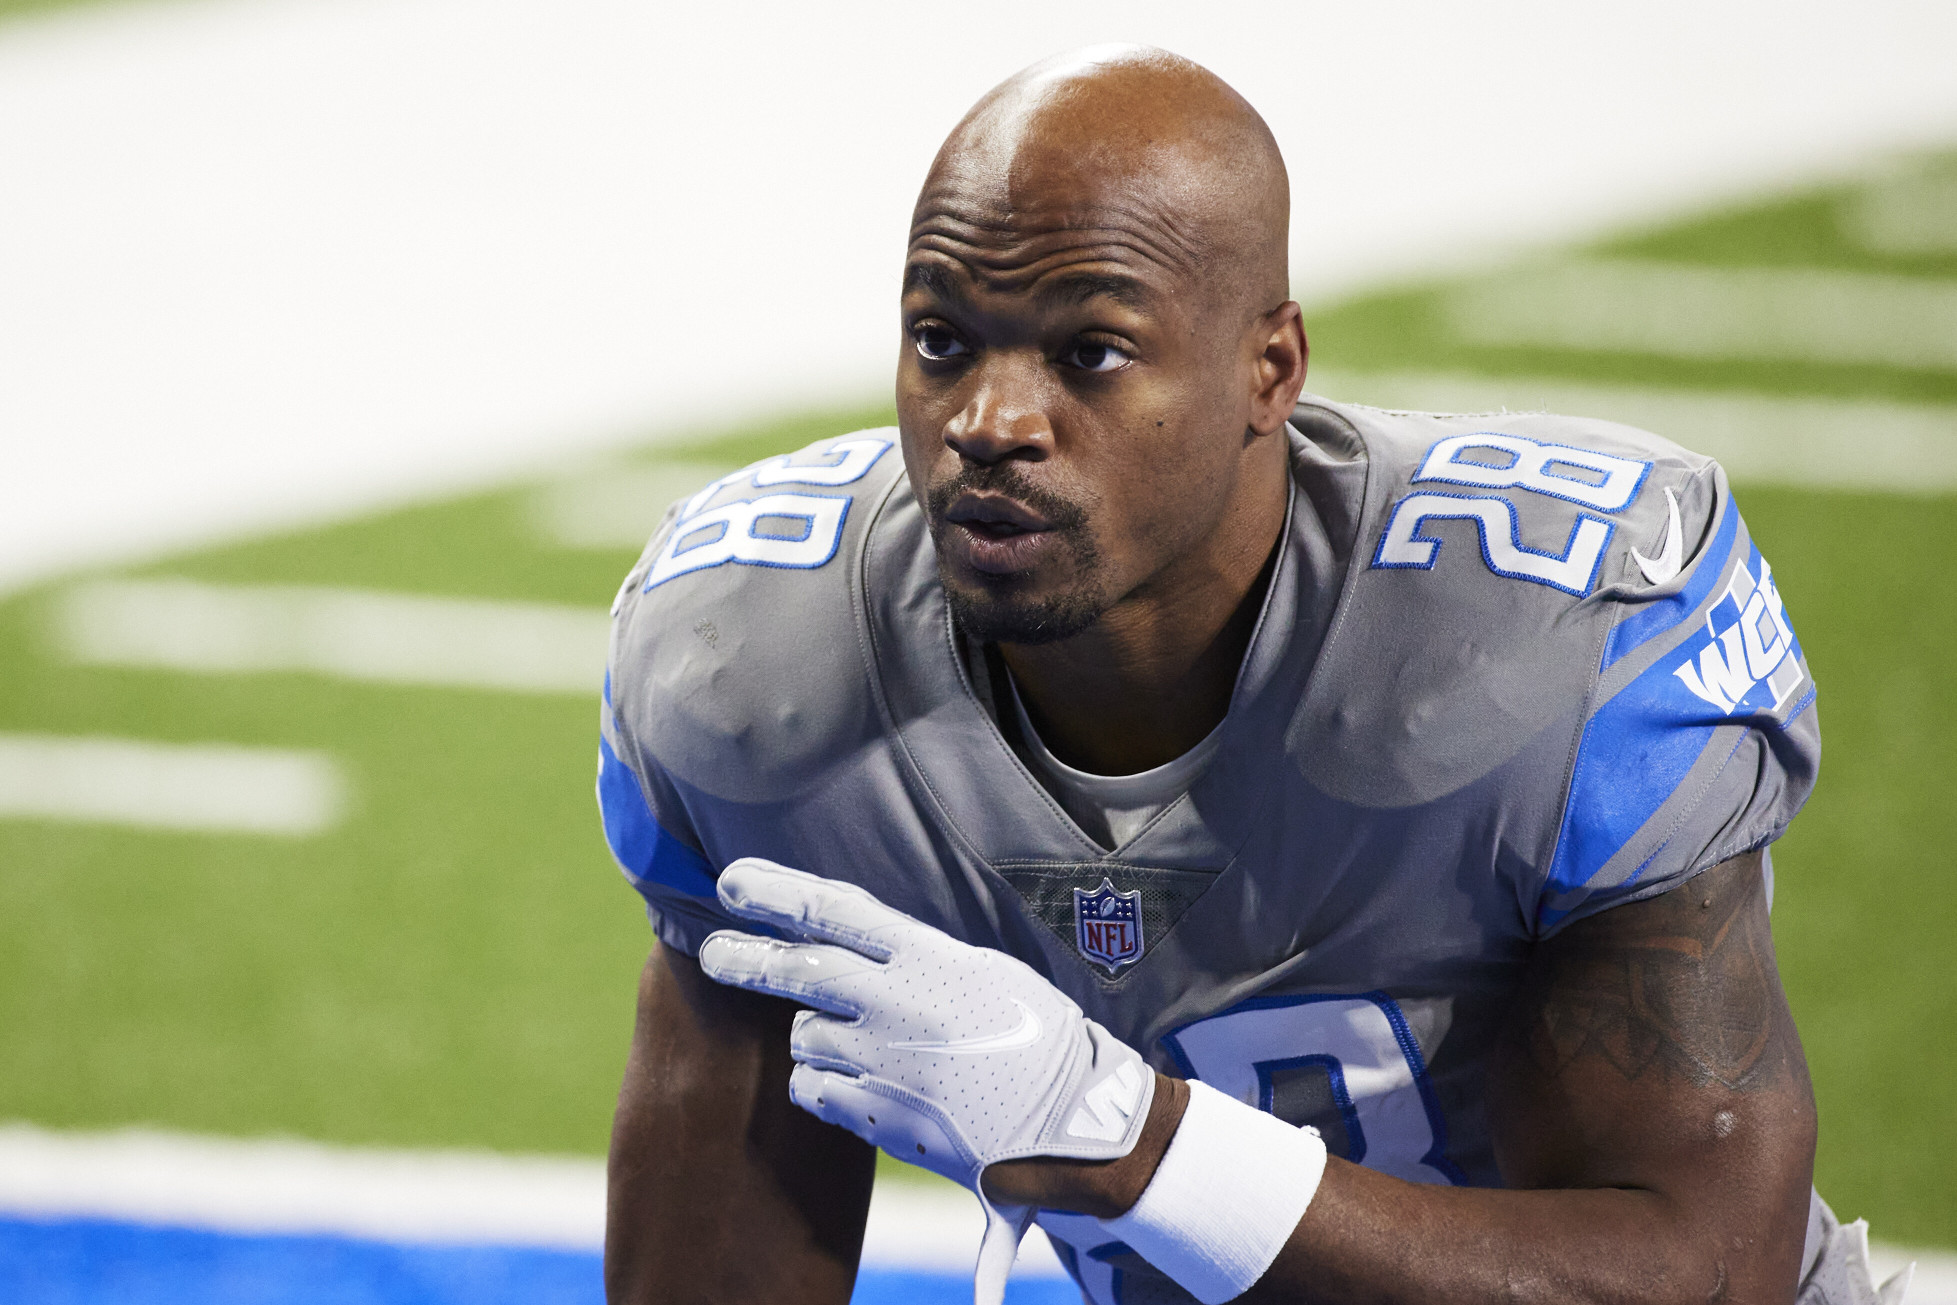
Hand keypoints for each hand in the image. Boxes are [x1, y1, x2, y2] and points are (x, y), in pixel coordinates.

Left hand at [697, 859, 1155, 1303]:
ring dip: (817, 1037)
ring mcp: (882, 1061)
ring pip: (805, 1037)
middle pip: (796, 969)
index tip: (731, 882)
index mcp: (928, 956)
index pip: (832, 910)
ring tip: (865, 1045)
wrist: (1074, 1123)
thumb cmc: (1039, 1039)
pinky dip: (823, 1085)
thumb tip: (856, 948)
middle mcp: (896, 1003)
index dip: (774, 893)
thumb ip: (915, 960)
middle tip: (713, 953)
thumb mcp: (984, 973)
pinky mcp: (877, 1116)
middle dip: (745, 958)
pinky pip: (814, 1090)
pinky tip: (862, 1084)